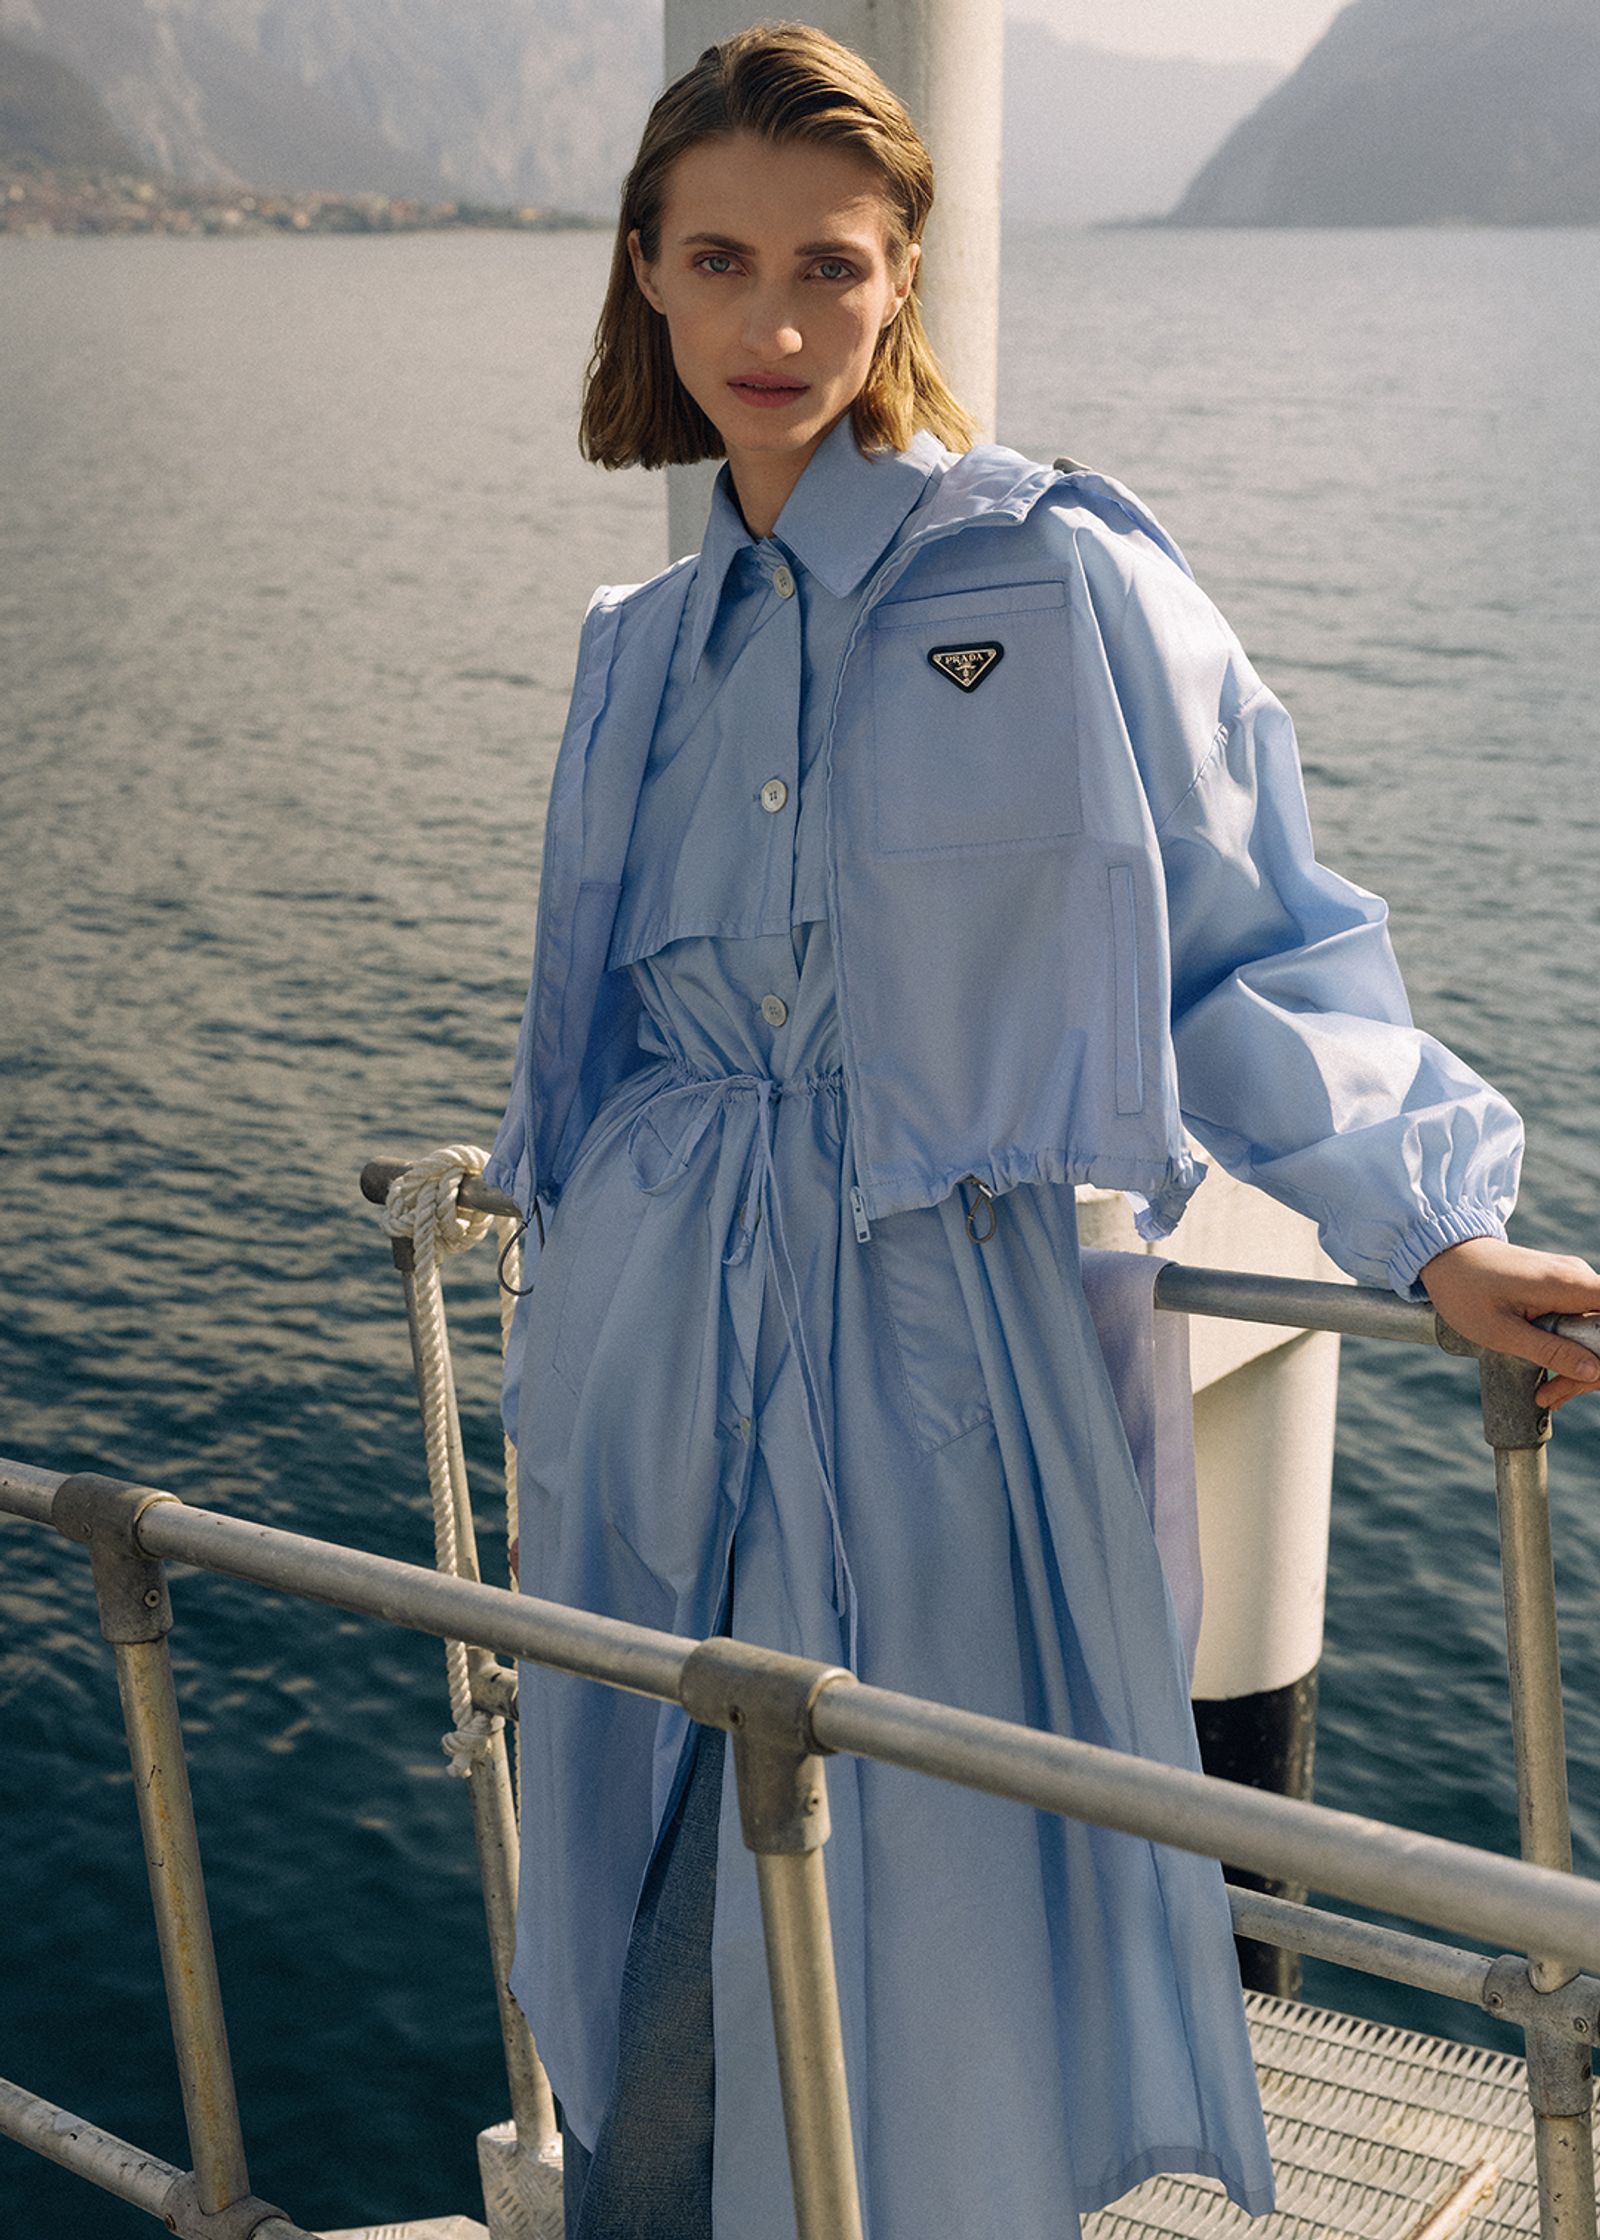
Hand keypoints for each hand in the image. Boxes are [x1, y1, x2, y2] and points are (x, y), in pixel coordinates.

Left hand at [1418, 1237, 1599, 1409]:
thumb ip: (1550, 1351)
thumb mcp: (1501, 1332)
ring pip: (1596, 1332)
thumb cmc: (1464, 1290)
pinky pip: (1579, 1325)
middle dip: (1592, 1371)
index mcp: (1568, 1284)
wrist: (1445, 1256)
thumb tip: (1595, 1371)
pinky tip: (1550, 1379)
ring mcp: (1571, 1283)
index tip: (1591, 1374)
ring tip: (1548, 1395)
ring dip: (1579, 1368)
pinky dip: (1569, 1353)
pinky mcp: (1561, 1290)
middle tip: (1556, 1396)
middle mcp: (1578, 1279)